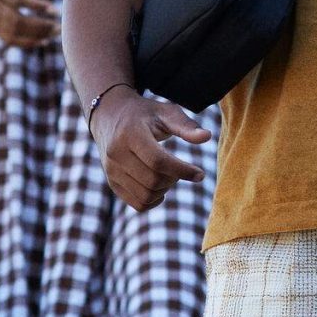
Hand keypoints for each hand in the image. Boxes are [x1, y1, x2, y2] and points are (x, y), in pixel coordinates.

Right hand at [0, 0, 57, 47]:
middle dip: (40, 26)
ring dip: (36, 36)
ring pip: (13, 34)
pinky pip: (8, 39)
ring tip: (55, 34)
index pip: (17, 1)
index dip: (36, 6)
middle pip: (17, 21)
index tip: (54, 9)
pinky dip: (25, 43)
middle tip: (59, 25)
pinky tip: (42, 41)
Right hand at [90, 90, 212, 210]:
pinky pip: (138, 204)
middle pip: (153, 180)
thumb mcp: (165, 112)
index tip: (200, 174)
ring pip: (146, 196)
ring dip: (165, 190)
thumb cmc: (144, 114)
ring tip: (170, 176)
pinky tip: (160, 188)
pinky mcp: (112, 182)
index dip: (182, 170)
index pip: (158, 161)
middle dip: (174, 179)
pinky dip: (154, 201)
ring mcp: (111, 170)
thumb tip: (207, 136)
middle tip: (181, 170)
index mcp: (130, 134)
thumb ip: (186, 126)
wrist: (109, 116)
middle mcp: (116, 153)